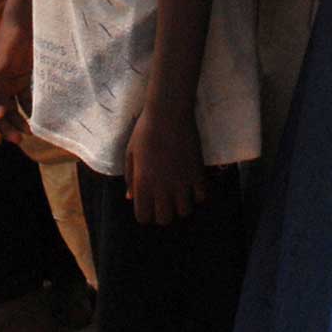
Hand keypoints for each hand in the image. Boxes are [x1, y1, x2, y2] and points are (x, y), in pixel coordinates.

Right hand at [0, 15, 31, 145]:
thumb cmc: (8, 44)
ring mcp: (11, 84)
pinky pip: (27, 99)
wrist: (26, 25)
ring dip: (19, 121)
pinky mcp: (25, 79)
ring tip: (30, 131)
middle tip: (20, 139)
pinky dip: (31, 109)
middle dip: (7, 128)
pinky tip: (38, 118)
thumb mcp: (1, 69)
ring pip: (13, 109)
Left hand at [126, 100, 207, 224]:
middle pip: (165, 219)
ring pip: (184, 211)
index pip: (144, 217)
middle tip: (165, 200)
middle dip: (164, 213)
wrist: (168, 112)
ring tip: (180, 193)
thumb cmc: (145, 131)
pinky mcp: (198, 173)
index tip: (148, 205)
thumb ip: (130, 178)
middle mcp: (162, 188)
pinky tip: (193, 184)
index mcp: (143, 184)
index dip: (145, 214)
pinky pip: (202, 197)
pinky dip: (198, 194)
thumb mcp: (130, 154)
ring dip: (181, 205)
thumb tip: (130, 197)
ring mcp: (182, 182)